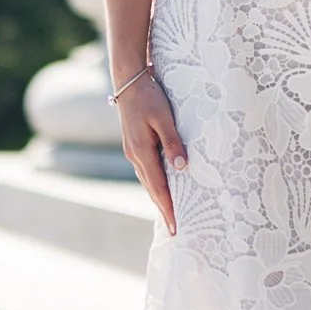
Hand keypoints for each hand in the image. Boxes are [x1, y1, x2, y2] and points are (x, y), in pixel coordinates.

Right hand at [116, 62, 187, 232]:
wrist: (129, 81)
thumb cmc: (149, 97)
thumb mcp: (164, 118)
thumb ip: (173, 142)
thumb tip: (182, 167)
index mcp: (142, 152)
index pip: (159, 188)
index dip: (168, 208)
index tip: (175, 227)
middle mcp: (135, 156)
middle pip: (152, 189)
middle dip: (163, 209)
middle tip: (175, 228)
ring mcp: (133, 151)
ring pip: (148, 181)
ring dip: (158, 197)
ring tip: (169, 213)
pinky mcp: (134, 145)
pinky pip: (146, 171)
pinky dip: (154, 183)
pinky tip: (161, 186)